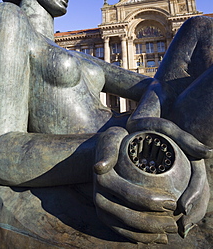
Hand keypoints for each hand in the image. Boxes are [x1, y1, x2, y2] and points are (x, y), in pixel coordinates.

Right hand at [94, 126, 177, 243]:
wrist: (98, 153)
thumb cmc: (114, 142)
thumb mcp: (112, 137)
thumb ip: (108, 150)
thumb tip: (99, 167)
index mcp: (102, 178)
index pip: (129, 193)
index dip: (152, 201)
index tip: (173, 201)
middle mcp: (98, 196)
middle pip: (128, 215)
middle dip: (154, 222)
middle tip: (174, 223)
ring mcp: (100, 209)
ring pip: (126, 228)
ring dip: (149, 234)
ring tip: (169, 231)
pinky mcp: (104, 216)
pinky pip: (121, 232)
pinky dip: (140, 237)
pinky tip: (157, 237)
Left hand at [127, 117, 211, 237]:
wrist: (144, 119)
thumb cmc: (154, 122)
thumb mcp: (168, 128)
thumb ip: (186, 139)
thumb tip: (209, 153)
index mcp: (190, 157)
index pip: (198, 179)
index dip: (196, 196)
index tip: (184, 209)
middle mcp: (188, 168)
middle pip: (200, 195)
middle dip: (194, 214)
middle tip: (181, 229)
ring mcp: (180, 174)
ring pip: (192, 200)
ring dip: (188, 218)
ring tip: (177, 230)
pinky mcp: (168, 179)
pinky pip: (177, 199)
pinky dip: (174, 212)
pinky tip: (166, 223)